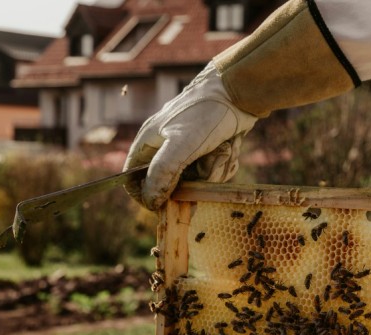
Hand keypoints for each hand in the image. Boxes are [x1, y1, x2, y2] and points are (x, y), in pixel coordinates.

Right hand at [124, 62, 256, 209]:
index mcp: (148, 142)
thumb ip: (162, 172)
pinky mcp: (209, 150)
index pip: (132, 179)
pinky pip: (213, 172)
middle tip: (205, 167)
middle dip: (192, 182)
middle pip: (171, 185)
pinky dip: (223, 164)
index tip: (164, 205)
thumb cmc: (205, 113)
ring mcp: (188, 149)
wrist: (238, 93)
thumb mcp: (181, 144)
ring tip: (221, 149)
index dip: (145, 195)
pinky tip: (229, 147)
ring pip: (196, 181)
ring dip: (213, 171)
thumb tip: (151, 200)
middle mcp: (165, 146)